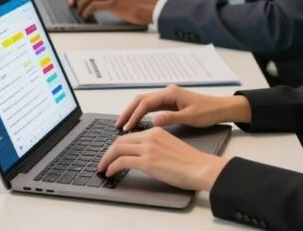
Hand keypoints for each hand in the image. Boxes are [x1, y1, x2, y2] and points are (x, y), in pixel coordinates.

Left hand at [96, 126, 228, 191]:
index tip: (112, 153)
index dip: (117, 145)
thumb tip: (143, 155)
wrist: (200, 167)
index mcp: (156, 131)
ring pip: (117, 150)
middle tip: (103, 161)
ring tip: (103, 168)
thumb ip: (155, 146)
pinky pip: (122, 161)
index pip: (129, 136)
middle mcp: (150, 136)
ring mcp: (148, 148)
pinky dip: (112, 166)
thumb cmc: (190, 161)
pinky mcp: (147, 162)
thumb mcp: (170, 145)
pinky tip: (110, 172)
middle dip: (108, 152)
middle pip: (120, 141)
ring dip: (106, 159)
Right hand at [115, 84, 251, 131]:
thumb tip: (153, 122)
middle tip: (118, 125)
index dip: (134, 115)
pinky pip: (152, 107)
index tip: (126, 127)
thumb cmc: (208, 112)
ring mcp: (168, 97)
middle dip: (128, 112)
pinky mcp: (170, 103)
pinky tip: (138, 123)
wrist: (221, 108)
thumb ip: (170, 118)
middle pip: (141, 100)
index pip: (146, 103)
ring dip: (134, 112)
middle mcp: (167, 92)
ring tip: (124, 124)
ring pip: (145, 103)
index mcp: (170, 93)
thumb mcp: (190, 117)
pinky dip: (142, 114)